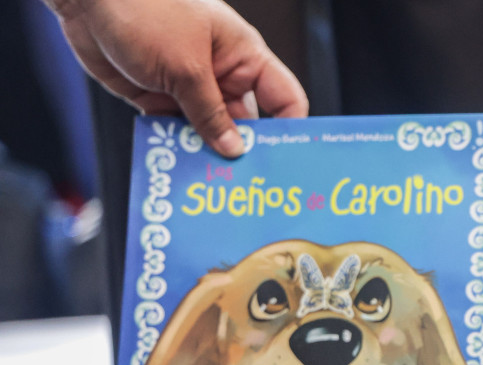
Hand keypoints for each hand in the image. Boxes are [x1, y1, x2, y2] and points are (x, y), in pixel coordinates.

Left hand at [46, 0, 307, 156]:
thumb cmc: (146, 9)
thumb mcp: (186, 67)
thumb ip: (210, 113)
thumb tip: (234, 150)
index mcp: (244, 57)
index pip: (284, 99)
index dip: (290, 130)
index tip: (286, 163)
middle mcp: (222, 74)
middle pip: (245, 124)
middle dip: (243, 152)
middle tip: (243, 182)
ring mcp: (190, 87)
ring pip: (208, 132)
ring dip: (205, 154)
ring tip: (207, 181)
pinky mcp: (158, 96)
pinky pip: (175, 131)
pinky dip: (174, 147)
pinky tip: (175, 166)